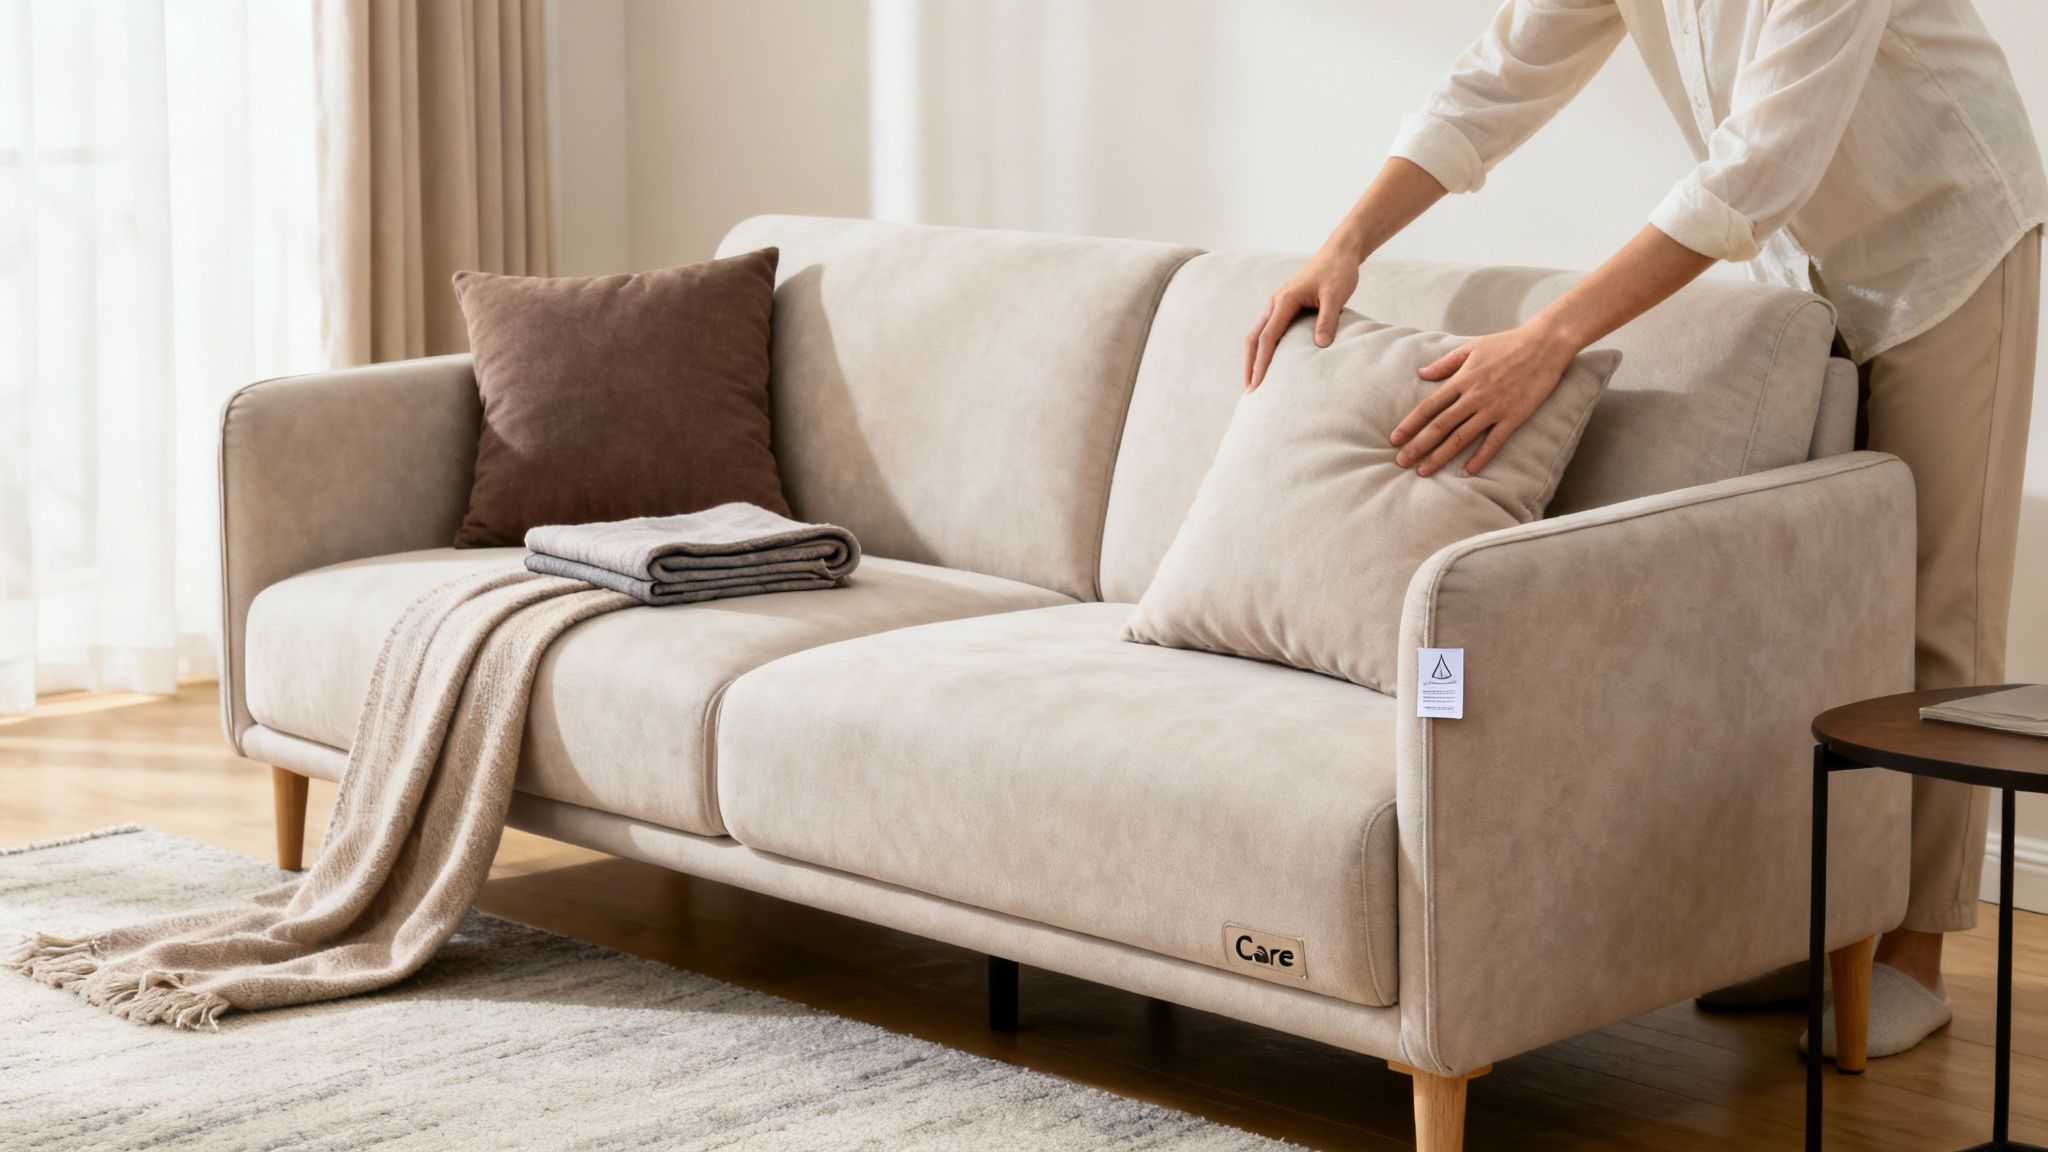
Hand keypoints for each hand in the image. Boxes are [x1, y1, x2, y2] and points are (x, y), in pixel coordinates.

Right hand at [1244, 248, 1359, 391]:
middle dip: (1250, 364)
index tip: (1258, 383)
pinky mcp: (1285, 307)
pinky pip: (1267, 330)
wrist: (1339, 253)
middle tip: (1250, 390)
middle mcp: (1275, 303)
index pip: (1267, 338)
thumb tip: (1320, 346)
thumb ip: (1327, 320)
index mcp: (1284, 301)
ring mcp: (1278, 305)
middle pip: (1254, 338)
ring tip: (1254, 381)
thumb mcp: (1336, 295)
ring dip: (1253, 357)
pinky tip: (1267, 361)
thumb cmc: (1338, 272)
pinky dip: (1262, 348)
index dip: (1261, 362)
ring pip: (1257, 334)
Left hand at [1390, 321, 1579, 476]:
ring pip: (1461, 437)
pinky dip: (1480, 457)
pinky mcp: (1513, 417)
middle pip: (1440, 426)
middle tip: (1402, 462)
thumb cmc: (1507, 344)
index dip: (1410, 424)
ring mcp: (1493, 409)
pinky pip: (1493, 442)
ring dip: (1441, 456)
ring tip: (1424, 471)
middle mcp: (1474, 396)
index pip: (1429, 407)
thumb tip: (1421, 373)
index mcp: (1462, 380)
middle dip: (1418, 446)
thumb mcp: (1471, 347)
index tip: (1395, 439)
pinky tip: (1467, 471)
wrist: (1544, 345)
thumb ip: (1445, 363)